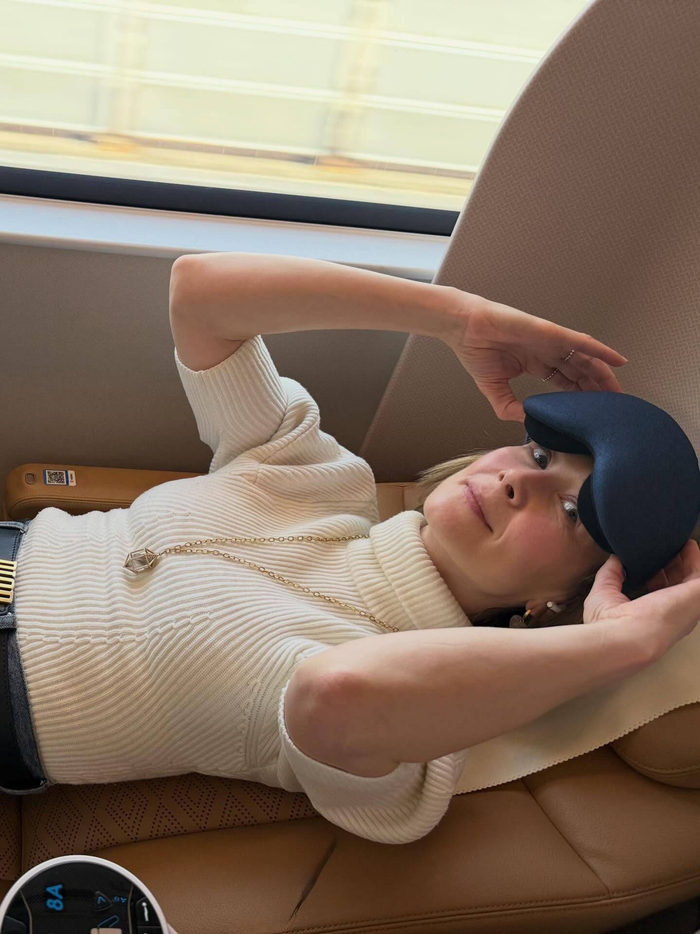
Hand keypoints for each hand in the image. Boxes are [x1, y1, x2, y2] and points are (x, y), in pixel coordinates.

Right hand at [443, 290, 628, 422]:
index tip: (592, 411)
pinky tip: (618, 361)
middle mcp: (547, 352)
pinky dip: (601, 351)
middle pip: (580, 372)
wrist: (465, 329)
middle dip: (597, 388)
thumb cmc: (476, 351)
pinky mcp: (551, 333)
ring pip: (585, 359)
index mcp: (534, 363)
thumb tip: (527, 422)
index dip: (580, 395)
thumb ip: (509, 407)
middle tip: (613, 406)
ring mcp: (551, 341)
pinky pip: (582, 343)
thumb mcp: (494, 389)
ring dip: (604, 375)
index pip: (565, 381)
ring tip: (619, 392)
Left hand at [582, 540, 699, 664]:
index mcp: (652, 617)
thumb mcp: (605, 593)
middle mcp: (672, 613)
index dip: (656, 575)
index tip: (649, 560)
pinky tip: (689, 544)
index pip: (659, 593)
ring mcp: (686, 606)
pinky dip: (695, 558)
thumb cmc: (609, 624)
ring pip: (692, 579)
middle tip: (667, 546)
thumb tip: (615, 559)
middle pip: (677, 585)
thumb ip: (612, 574)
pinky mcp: (696, 595)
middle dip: (674, 565)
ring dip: (687, 560)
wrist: (624, 638)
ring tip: (680, 541)